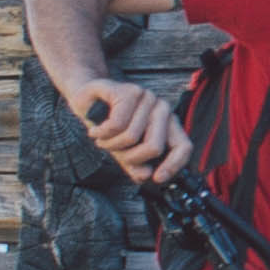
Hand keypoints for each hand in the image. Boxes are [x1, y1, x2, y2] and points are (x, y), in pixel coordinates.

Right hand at [69, 76, 190, 187]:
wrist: (85, 101)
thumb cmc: (109, 125)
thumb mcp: (125, 152)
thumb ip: (137, 165)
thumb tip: (145, 175)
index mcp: (168, 124)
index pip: (183, 146)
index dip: (173, 165)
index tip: (157, 178)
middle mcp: (162, 108)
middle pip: (154, 147)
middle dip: (129, 157)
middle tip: (114, 151)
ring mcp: (147, 97)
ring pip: (132, 137)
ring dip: (110, 144)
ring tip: (103, 138)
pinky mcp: (128, 91)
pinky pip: (117, 125)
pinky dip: (101, 133)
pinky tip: (96, 130)